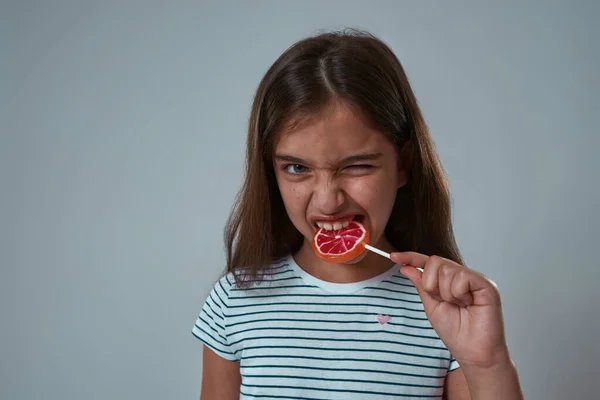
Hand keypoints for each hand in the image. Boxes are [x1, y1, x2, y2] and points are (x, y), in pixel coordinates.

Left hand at [390, 252, 509, 369]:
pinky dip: (458, 293)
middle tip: (444, 301)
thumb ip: (421, 285)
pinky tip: (468, 304)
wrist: (473, 353)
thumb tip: (406, 267)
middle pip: (435, 261)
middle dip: (431, 284)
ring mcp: (475, 278)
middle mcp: (463, 276)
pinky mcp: (486, 284)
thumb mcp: (431, 306)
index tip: (393, 256)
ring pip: (446, 269)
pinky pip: (461, 276)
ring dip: (446, 293)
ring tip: (459, 306)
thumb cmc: (456, 333)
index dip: (410, 257)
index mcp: (450, 280)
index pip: (429, 262)